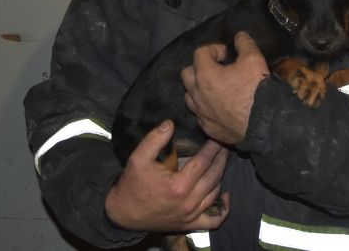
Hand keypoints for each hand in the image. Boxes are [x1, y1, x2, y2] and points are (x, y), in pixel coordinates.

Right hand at [105, 120, 229, 231]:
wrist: (122, 213)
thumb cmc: (131, 184)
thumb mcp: (138, 158)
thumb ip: (154, 139)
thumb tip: (170, 123)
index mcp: (178, 185)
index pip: (204, 161)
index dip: (213, 147)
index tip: (218, 136)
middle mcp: (188, 202)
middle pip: (214, 176)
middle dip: (221, 158)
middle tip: (225, 144)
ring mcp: (190, 216)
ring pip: (215, 193)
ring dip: (221, 176)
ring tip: (222, 161)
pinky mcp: (189, 225)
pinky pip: (213, 221)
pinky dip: (223, 210)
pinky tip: (225, 196)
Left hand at [182, 31, 269, 144]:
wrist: (266, 124)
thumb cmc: (258, 90)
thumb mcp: (254, 59)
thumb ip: (244, 43)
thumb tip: (239, 35)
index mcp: (206, 75)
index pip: (200, 53)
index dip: (214, 49)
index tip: (227, 54)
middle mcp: (198, 94)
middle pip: (187, 73)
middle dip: (200, 67)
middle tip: (218, 68)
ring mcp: (201, 113)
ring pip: (189, 95)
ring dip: (199, 88)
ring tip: (216, 87)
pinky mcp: (207, 128)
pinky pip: (199, 114)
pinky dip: (205, 106)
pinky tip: (220, 106)